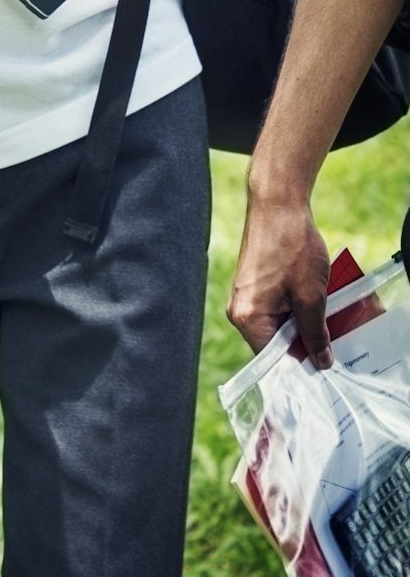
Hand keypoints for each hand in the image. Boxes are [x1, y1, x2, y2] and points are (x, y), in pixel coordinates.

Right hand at [228, 186, 333, 366]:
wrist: (278, 207)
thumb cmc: (290, 248)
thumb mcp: (312, 297)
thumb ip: (315, 333)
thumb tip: (321, 362)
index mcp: (247, 318)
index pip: (275, 358)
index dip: (303, 364)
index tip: (328, 368)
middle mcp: (240, 311)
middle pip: (276, 343)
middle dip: (306, 341)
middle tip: (336, 338)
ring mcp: (245, 298)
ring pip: (280, 325)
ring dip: (305, 323)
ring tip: (328, 312)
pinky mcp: (254, 287)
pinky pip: (277, 310)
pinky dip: (298, 309)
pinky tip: (317, 299)